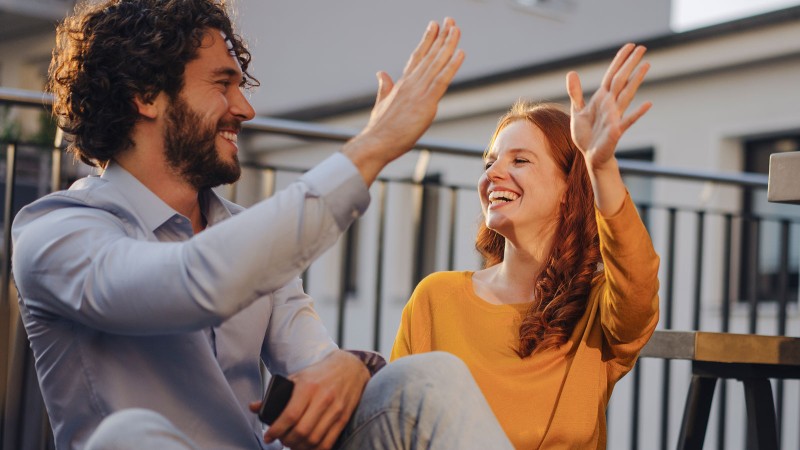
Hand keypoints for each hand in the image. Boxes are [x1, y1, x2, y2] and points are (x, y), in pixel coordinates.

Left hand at [250, 350, 369, 449]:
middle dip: (287, 441)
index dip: (277, 430)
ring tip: (293, 445)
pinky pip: (328, 442)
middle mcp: (323, 398)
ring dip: (300, 447)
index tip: (268, 437)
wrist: (350, 368)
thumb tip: (254, 407)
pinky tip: (307, 447)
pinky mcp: (344, 418)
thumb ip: (276, 394)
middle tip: (281, 441)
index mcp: (308, 387)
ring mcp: (335, 409)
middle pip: (302, 431)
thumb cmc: (319, 374)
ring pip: (314, 439)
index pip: (290, 415)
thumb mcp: (297, 378)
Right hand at [343, 18, 464, 184]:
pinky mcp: (426, 103)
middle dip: (441, 37)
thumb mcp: (381, 103)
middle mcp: (411, 83)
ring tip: (456, 28)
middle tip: (450, 20)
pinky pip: (442, 80)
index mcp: (402, 84)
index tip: (434, 26)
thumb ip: (384, 87)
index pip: (417, 57)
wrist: (376, 143)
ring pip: (437, 63)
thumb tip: (381, 73)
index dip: (427, 40)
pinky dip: (452, 65)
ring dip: (448, 45)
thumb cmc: (379, 129)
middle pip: (430, 55)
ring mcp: (418, 91)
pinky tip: (460, 53)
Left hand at [566, 43, 650, 169]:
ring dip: (636, 80)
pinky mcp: (616, 131)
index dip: (619, 60)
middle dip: (630, 64)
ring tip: (646, 65)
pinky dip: (637, 113)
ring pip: (627, 95)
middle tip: (643, 47)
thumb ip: (576, 92)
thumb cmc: (586, 134)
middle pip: (621, 80)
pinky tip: (648, 104)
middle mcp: (611, 104)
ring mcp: (615, 116)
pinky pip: (628, 121)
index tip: (630, 45)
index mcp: (602, 98)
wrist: (590, 155)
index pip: (612, 75)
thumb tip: (572, 72)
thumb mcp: (578, 111)